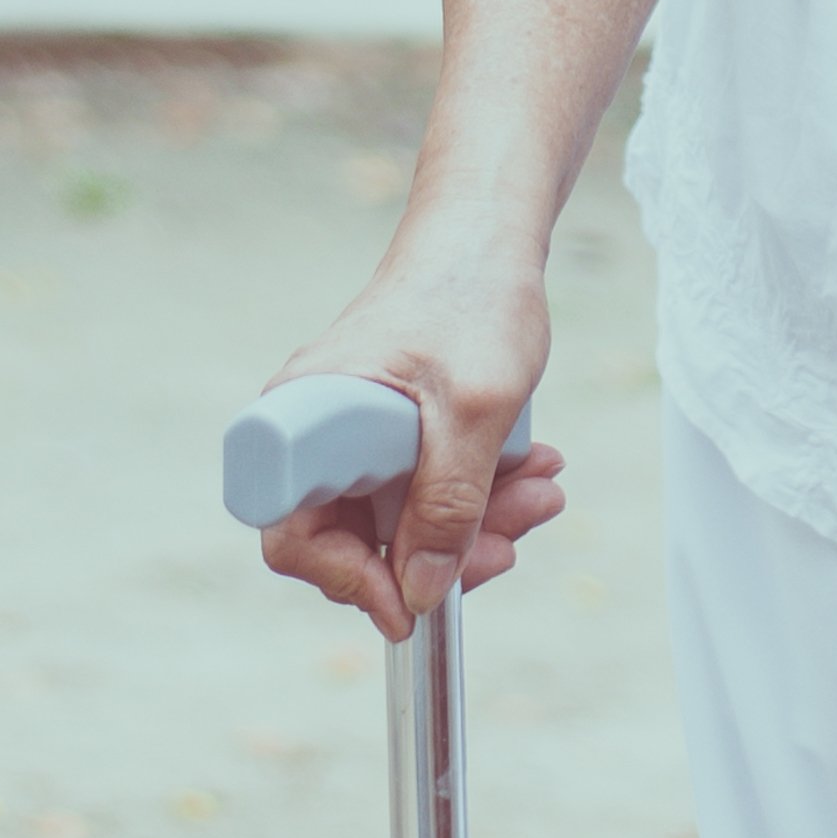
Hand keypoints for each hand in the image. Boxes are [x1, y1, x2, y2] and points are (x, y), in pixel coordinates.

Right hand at [248, 237, 563, 640]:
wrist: (491, 236)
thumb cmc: (472, 298)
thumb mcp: (475, 408)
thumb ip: (449, 502)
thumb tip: (421, 590)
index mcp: (304, 420)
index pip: (292, 535)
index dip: (347, 580)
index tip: (413, 601)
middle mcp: (317, 435)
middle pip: (356, 541)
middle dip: (442, 554)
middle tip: (513, 543)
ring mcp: (355, 438)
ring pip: (403, 523)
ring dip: (477, 524)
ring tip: (543, 492)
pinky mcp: (393, 437)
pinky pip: (428, 492)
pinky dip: (481, 495)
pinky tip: (535, 472)